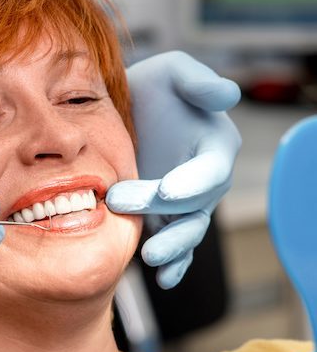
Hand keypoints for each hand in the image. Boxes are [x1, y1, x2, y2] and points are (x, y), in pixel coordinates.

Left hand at [106, 51, 241, 288]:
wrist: (126, 113)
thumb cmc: (152, 88)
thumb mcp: (172, 72)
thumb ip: (198, 82)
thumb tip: (228, 95)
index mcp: (214, 145)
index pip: (211, 169)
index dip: (193, 181)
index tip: (168, 190)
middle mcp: (204, 179)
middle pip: (193, 204)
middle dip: (164, 212)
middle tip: (122, 205)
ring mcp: (185, 203)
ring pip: (187, 231)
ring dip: (173, 248)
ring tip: (152, 258)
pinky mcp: (165, 217)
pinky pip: (175, 244)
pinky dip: (174, 264)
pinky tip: (163, 279)